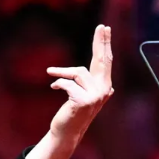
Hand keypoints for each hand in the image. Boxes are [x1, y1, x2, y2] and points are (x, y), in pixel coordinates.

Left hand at [46, 24, 114, 143]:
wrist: (67, 131)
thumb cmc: (73, 112)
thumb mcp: (82, 96)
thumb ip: (89, 85)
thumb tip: (102, 84)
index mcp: (104, 86)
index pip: (105, 61)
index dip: (105, 45)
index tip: (105, 28)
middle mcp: (104, 90)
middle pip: (102, 60)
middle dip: (100, 42)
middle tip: (100, 26)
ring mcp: (96, 96)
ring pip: (78, 72)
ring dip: (62, 73)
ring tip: (53, 75)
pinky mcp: (84, 101)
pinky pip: (68, 84)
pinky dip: (59, 83)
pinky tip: (54, 87)